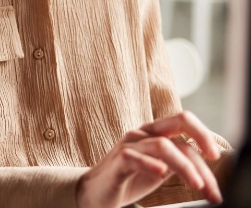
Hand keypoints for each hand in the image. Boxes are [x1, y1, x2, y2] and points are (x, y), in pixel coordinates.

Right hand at [76, 111, 221, 207]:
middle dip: (200, 136)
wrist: (96, 191)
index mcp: (155, 133)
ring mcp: (129, 146)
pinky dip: (150, 164)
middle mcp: (143, 133)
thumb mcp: (160, 169)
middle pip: (177, 121)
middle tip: (214, 158)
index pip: (184, 125)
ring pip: (162, 145)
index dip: (203, 136)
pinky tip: (161, 173)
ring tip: (197, 185)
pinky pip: (133, 157)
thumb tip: (207, 170)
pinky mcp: (118, 162)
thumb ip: (179, 163)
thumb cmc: (129, 178)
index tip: (216, 156)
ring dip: (185, 166)